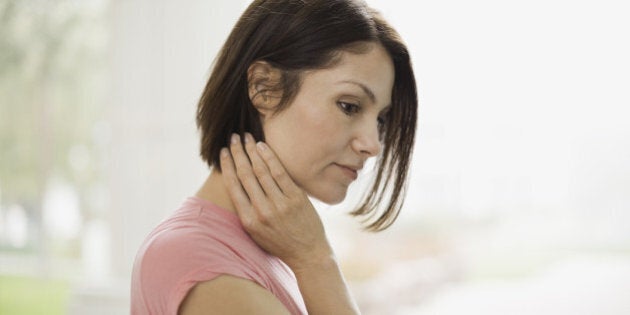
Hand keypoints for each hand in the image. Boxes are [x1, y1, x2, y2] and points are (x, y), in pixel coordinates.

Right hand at [220, 133, 332, 269]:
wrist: (307, 253)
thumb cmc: (279, 242)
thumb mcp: (255, 233)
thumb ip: (245, 211)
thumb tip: (235, 184)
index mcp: (248, 220)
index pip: (233, 186)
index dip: (227, 166)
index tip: (223, 152)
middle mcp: (262, 211)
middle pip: (245, 174)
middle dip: (238, 153)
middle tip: (233, 137)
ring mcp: (280, 204)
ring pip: (261, 170)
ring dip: (252, 150)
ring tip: (246, 137)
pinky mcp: (296, 198)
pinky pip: (280, 172)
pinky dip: (270, 157)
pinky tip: (262, 146)